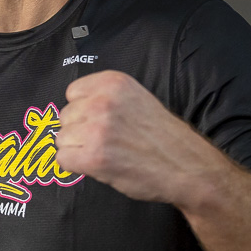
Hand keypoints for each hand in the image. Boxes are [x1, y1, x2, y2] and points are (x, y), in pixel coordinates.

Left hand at [55, 69, 222, 205]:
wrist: (188, 168)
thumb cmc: (162, 137)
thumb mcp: (136, 99)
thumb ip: (105, 98)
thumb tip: (72, 109)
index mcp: (113, 82)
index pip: (72, 93)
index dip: (84, 111)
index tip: (103, 121)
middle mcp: (103, 101)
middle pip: (64, 117)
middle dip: (80, 131)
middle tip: (109, 141)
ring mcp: (97, 129)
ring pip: (62, 139)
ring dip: (79, 150)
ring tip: (107, 153)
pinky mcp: (94, 157)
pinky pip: (63, 159)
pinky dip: (77, 166)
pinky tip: (99, 166)